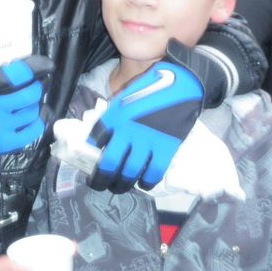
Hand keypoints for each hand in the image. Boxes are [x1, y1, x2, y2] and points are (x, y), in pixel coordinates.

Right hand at [0, 56, 52, 175]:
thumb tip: (6, 63)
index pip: (19, 73)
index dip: (38, 66)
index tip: (47, 64)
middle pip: (31, 93)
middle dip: (39, 85)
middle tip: (39, 82)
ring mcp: (0, 127)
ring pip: (32, 112)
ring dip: (37, 104)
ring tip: (33, 100)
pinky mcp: (1, 145)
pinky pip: (30, 133)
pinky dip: (36, 123)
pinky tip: (35, 117)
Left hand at [87, 56, 203, 192]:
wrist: (182, 83)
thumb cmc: (153, 86)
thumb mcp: (126, 97)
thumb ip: (115, 116)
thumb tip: (106, 136)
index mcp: (116, 115)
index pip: (95, 139)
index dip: (89, 153)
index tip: (89, 160)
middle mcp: (128, 131)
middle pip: (109, 163)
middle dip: (101, 179)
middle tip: (99, 184)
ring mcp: (147, 141)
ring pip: (130, 172)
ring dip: (121, 184)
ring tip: (118, 187)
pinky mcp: (166, 147)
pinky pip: (154, 172)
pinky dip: (147, 182)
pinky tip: (143, 183)